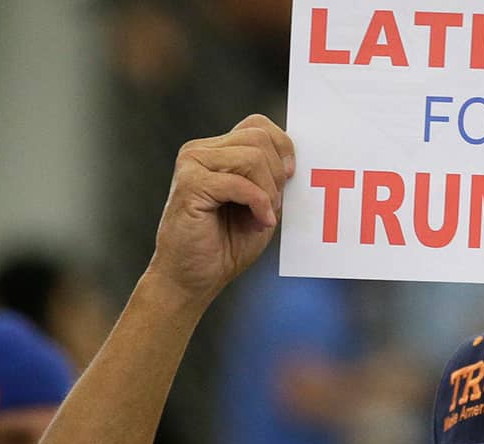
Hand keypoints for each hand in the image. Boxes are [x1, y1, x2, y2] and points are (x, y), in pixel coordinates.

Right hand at [147, 114, 293, 306]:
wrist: (192, 279)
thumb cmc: (226, 245)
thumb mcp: (262, 205)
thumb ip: (273, 178)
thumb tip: (293, 159)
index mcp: (216, 151)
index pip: (258, 125)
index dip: (282, 146)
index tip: (289, 178)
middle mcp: (200, 151)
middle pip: (259, 138)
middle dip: (276, 174)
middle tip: (273, 206)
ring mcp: (192, 164)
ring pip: (253, 157)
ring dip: (268, 191)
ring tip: (262, 217)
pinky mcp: (190, 184)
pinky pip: (240, 183)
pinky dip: (258, 204)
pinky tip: (260, 222)